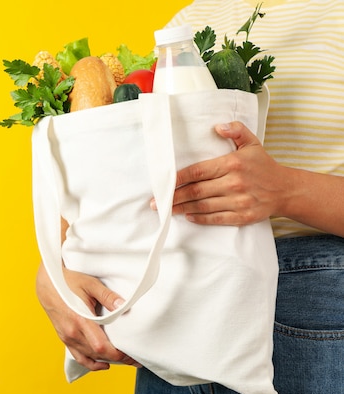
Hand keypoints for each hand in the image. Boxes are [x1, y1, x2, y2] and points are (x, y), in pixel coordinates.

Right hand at [35, 262, 140, 370]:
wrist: (46, 283)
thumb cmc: (67, 281)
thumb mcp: (90, 284)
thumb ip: (107, 296)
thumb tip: (123, 306)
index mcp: (79, 320)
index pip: (101, 347)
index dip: (118, 355)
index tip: (132, 355)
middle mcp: (72, 333)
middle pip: (98, 354)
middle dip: (118, 359)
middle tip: (134, 359)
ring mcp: (67, 337)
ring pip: (90, 357)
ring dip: (107, 360)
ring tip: (124, 360)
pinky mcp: (64, 337)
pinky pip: (79, 356)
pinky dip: (91, 363)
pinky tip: (103, 364)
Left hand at [166, 121, 288, 225]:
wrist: (286, 189)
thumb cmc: (263, 165)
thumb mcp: (252, 143)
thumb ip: (236, 130)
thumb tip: (218, 126)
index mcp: (232, 164)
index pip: (197, 171)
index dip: (178, 178)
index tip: (163, 183)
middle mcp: (234, 183)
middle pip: (196, 191)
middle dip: (173, 197)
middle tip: (156, 202)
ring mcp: (239, 201)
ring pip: (203, 206)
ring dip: (182, 209)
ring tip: (166, 210)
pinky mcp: (243, 216)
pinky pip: (216, 218)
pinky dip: (200, 219)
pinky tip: (187, 216)